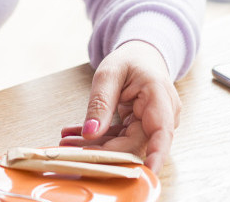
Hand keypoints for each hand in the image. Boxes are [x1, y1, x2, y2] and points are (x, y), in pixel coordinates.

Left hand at [58, 41, 180, 173]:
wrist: (143, 56)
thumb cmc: (131, 60)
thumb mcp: (109, 73)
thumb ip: (100, 103)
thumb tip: (90, 133)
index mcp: (159, 96)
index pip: (161, 132)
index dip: (155, 155)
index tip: (144, 173)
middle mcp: (162, 115)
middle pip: (134, 143)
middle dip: (102, 150)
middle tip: (70, 148)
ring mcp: (152, 124)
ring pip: (124, 145)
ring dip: (96, 145)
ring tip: (67, 140)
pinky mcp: (141, 129)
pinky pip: (120, 140)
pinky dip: (98, 139)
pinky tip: (75, 135)